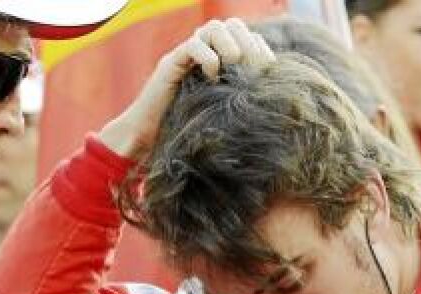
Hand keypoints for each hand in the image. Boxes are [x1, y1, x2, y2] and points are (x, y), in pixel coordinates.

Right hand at [99, 18, 274, 159]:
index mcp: (220, 63)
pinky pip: (192, 46)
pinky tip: (211, 77)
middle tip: (251, 66)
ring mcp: (186, 56)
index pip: (247, 37)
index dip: (260, 49)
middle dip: (247, 41)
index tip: (268, 70)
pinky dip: (207, 57)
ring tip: (233, 64)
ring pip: (213, 28)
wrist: (149, 140)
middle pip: (231, 25)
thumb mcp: (222, 114)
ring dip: (229, 43)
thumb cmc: (187, 133)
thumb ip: (241, 101)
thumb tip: (271, 102)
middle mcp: (204, 54)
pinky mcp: (171, 64)